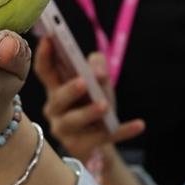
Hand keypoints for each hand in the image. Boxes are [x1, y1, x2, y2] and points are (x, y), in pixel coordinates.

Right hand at [34, 37, 143, 162]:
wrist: (100, 143)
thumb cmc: (94, 106)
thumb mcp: (98, 83)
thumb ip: (97, 66)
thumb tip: (97, 70)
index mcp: (55, 89)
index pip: (45, 71)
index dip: (44, 55)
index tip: (49, 38)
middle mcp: (55, 110)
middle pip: (57, 99)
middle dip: (69, 90)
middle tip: (83, 81)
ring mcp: (66, 131)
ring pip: (73, 122)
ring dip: (88, 112)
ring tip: (104, 105)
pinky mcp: (82, 147)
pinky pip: (103, 138)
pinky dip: (122, 131)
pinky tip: (139, 125)